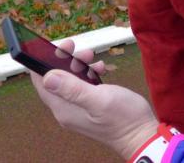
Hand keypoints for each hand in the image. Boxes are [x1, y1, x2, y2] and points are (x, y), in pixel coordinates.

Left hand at [30, 39, 158, 158]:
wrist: (142, 135)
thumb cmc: (123, 119)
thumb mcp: (99, 99)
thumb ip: (73, 89)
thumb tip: (47, 77)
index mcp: (64, 108)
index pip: (42, 82)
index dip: (44, 62)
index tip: (58, 47)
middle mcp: (67, 109)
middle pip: (55, 79)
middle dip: (65, 60)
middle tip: (80, 49)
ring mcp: (78, 109)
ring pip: (70, 80)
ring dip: (79, 66)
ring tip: (92, 56)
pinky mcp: (89, 107)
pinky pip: (82, 86)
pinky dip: (88, 74)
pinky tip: (101, 69)